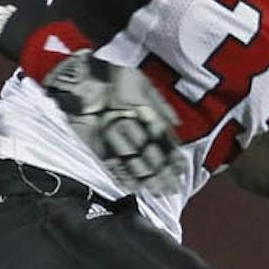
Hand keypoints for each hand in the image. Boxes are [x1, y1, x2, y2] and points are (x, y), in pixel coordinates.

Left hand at [39, 52, 185, 195]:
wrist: (89, 78)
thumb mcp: (145, 90)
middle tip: (169, 188)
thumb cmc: (118, 78)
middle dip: (161, 173)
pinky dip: (121, 176)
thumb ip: (161, 109)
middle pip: (150, 157)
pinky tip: (132, 186)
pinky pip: (112, 164)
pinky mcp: (98, 146)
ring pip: (133, 163)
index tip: (180, 173)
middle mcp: (133, 132)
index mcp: (147, 119)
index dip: (172, 159)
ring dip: (144, 177)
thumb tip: (176, 125)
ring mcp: (116, 141)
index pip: (164, 144)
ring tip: (155, 190)